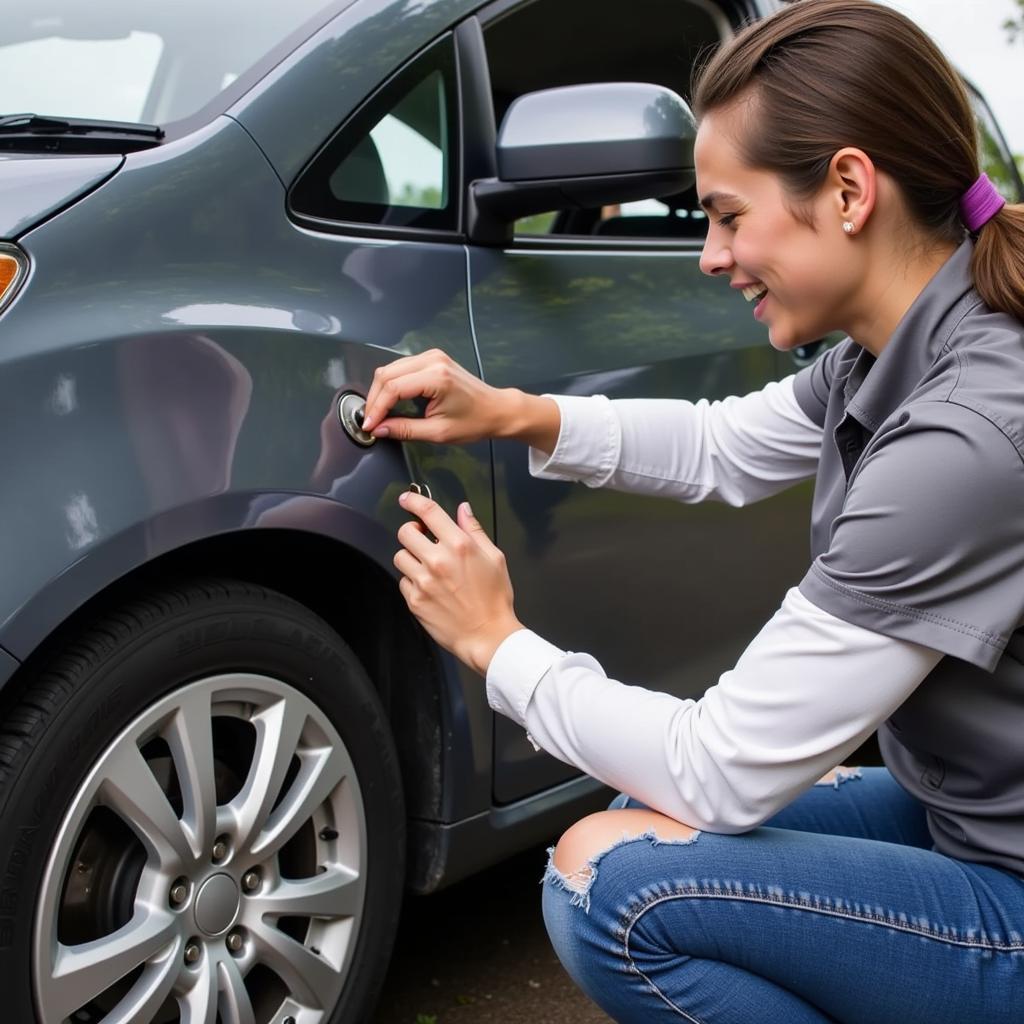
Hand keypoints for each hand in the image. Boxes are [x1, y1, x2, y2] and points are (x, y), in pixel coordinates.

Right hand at [362, 349, 509, 443]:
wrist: (496, 409)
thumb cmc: (475, 421)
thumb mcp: (438, 432)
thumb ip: (405, 429)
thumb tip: (379, 429)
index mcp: (437, 378)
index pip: (393, 388)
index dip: (376, 408)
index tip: (369, 425)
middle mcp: (433, 361)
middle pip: (387, 374)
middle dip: (374, 399)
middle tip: (371, 421)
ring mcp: (432, 356)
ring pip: (390, 368)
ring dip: (380, 391)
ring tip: (378, 413)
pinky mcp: (432, 358)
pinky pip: (401, 367)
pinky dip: (391, 384)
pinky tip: (390, 401)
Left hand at [393, 490, 522, 675]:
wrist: (487, 635)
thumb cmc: (494, 599)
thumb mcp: (494, 558)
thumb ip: (475, 531)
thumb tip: (463, 510)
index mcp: (459, 545)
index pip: (428, 512)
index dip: (413, 501)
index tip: (406, 499)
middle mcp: (438, 560)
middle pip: (405, 532)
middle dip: (413, 532)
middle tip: (422, 539)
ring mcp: (423, 581)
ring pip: (400, 556)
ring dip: (411, 557)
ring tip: (427, 567)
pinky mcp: (414, 600)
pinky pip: (402, 581)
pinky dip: (412, 581)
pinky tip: (429, 587)